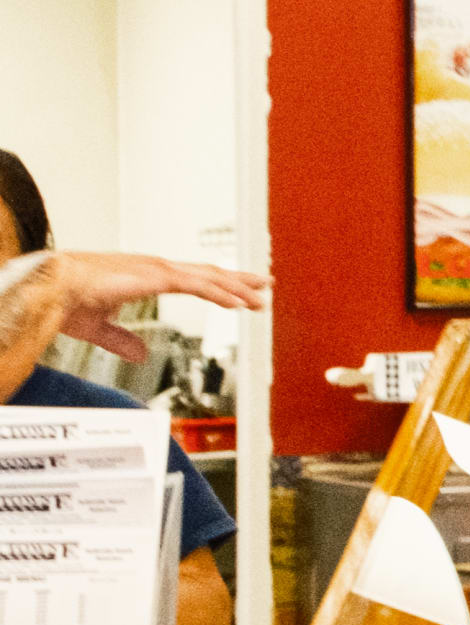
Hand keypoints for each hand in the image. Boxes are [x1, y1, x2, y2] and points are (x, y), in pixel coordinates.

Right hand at [51, 252, 272, 353]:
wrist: (48, 289)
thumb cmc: (66, 301)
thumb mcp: (100, 326)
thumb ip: (121, 340)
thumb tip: (141, 355)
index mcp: (146, 276)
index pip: (193, 278)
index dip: (220, 284)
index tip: (242, 290)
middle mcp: (156, 268)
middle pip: (209, 273)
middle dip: (239, 280)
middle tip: (265, 285)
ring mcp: (156, 270)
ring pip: (209, 278)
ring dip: (237, 288)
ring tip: (260, 298)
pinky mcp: (154, 277)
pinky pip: (195, 285)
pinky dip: (220, 294)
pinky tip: (238, 303)